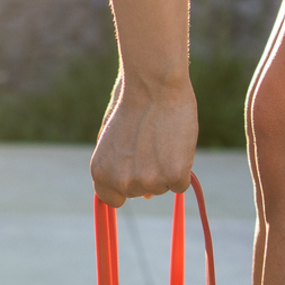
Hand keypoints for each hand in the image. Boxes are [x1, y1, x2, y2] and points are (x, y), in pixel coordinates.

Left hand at [90, 72, 198, 206]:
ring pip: (163, 187)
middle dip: (148, 173)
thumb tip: (142, 194)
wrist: (153, 86)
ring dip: (166, 169)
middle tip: (151, 143)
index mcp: (101, 172)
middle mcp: (121, 182)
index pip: (112, 199)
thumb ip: (118, 165)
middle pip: (141, 192)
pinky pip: (182, 184)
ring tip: (162, 139)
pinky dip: (184, 168)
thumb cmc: (132, 103)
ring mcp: (148, 182)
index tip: (135, 171)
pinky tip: (176, 144)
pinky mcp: (173, 177)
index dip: (125, 186)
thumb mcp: (112, 137)